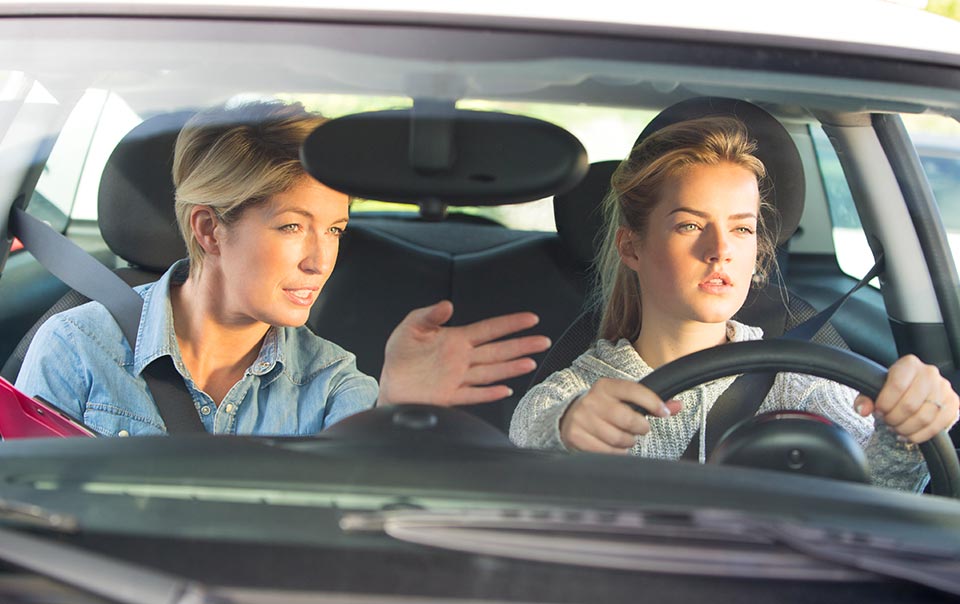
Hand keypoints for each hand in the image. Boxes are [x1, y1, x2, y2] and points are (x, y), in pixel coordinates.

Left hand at [377, 300, 551, 405]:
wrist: (391, 383)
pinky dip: (489, 393)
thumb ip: (429, 315)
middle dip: (521, 345)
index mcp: (456, 339)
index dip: (510, 323)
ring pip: (491, 372)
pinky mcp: (450, 396)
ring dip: (511, 367)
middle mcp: (462, 359)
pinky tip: (505, 390)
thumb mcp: (411, 327)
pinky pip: (473, 394)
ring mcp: (458, 378)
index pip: (489, 329)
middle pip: (498, 350)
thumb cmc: (401, 355)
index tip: (530, 319)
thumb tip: (447, 304)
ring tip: (531, 362)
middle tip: (542, 340)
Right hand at [559, 377, 682, 453]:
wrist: (569, 418)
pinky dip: (616, 452)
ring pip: (619, 439)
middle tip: (639, 428)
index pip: (634, 391)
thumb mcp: (622, 399)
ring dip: (628, 442)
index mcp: (605, 386)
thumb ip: (650, 402)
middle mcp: (592, 400)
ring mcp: (582, 419)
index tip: (664, 413)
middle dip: (641, 428)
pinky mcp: (576, 436)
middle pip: (628, 420)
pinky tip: (612, 445)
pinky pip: (607, 452)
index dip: (653, 403)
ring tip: (624, 437)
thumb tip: (677, 406)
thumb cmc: (603, 409)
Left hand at [854, 354, 959, 443]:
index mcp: (909, 364)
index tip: (878, 411)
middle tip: (886, 422)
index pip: (896, 386)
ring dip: (905, 429)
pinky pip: (936, 427)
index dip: (884, 404)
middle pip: (909, 405)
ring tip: (895, 428)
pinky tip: (907, 435)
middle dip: (893, 419)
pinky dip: (918, 435)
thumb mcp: (876, 388)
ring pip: (923, 418)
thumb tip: (863, 410)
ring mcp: (944, 389)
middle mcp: (929, 373)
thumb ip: (865, 398)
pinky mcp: (953, 404)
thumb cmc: (894, 388)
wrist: (917, 389)